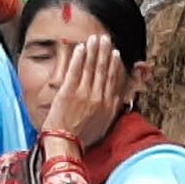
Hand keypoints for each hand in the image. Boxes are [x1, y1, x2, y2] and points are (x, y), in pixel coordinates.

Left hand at [39, 35, 125, 150]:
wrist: (66, 145)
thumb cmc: (83, 138)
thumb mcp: (104, 125)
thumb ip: (111, 110)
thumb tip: (118, 98)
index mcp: (108, 105)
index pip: (112, 80)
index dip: (114, 64)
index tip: (115, 53)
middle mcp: (98, 97)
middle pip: (103, 70)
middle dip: (104, 52)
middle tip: (105, 38)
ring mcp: (83, 93)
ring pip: (90, 68)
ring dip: (93, 51)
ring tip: (94, 38)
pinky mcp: (68, 92)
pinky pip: (75, 71)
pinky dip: (78, 58)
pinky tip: (80, 47)